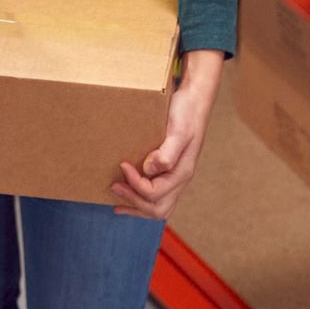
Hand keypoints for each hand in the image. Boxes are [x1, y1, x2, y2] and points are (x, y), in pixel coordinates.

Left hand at [114, 48, 223, 217]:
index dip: (135, 184)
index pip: (154, 193)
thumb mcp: (178, 130)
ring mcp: (176, 177)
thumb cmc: (186, 112)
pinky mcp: (171, 171)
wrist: (195, 99)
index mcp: (182, 173)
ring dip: (136, 206)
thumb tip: (150, 170)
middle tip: (114, 187)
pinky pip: (158, 196)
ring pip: (158, 207)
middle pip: (157, 209)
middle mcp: (180, 179)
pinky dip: (141, 199)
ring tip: (117, 200)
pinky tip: (129, 192)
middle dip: (133, 202)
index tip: (122, 165)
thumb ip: (167, 153)